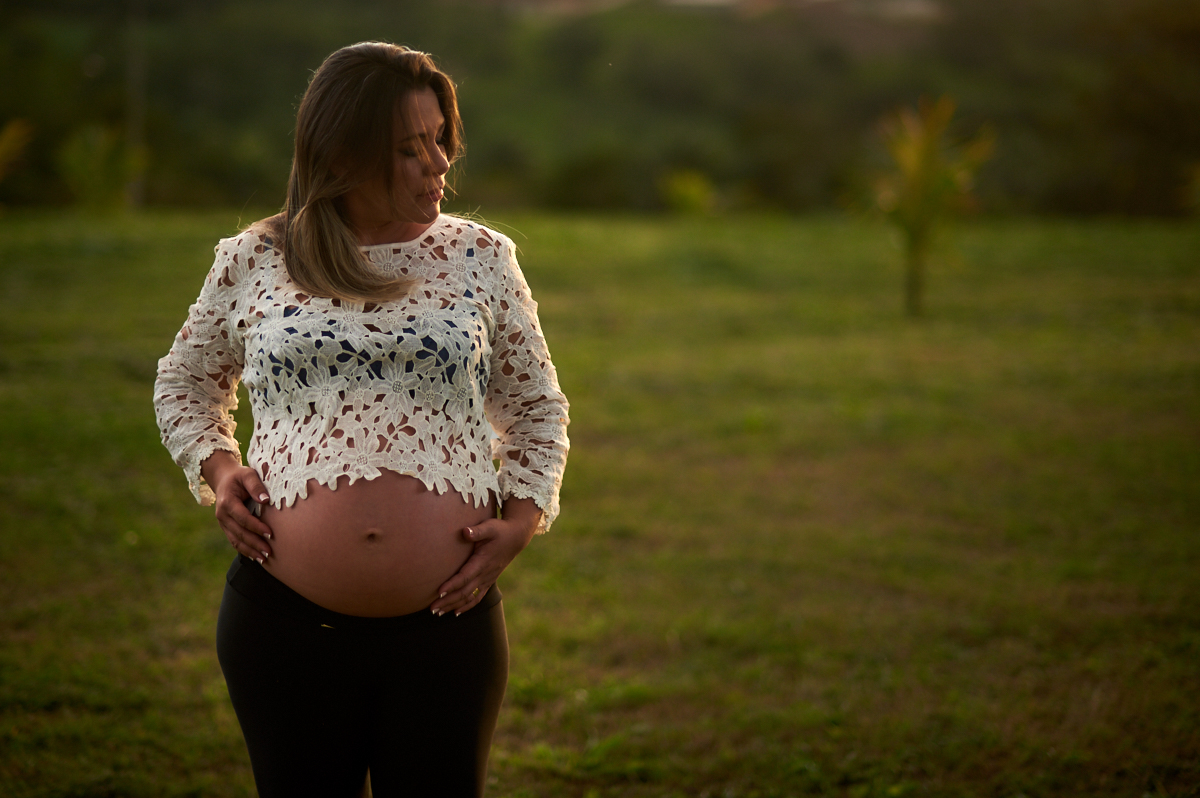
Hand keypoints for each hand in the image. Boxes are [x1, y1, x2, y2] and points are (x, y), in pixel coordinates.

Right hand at [201, 451, 274, 563]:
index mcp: (227, 502)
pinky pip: (234, 541)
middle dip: (255, 543)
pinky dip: (244, 550)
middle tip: (269, 552)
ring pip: (236, 540)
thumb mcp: (248, 475)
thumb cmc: (239, 476)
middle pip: (239, 533)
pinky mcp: (226, 527)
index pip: (243, 518)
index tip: (270, 533)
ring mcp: (223, 523)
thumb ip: (256, 486)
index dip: (256, 527)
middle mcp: (222, 515)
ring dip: (250, 551)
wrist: (224, 479)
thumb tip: (266, 500)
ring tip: (264, 559)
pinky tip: (255, 557)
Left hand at [430, 498, 541, 615]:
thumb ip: (478, 531)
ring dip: (454, 606)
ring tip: (438, 613)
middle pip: (464, 592)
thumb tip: (465, 531)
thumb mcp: (490, 527)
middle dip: (448, 601)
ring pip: (469, 598)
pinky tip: (455, 612)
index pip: (465, 577)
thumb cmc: (500, 530)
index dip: (452, 585)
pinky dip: (466, 606)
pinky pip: (477, 598)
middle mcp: (485, 574)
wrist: (516, 538)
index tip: (439, 591)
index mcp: (483, 562)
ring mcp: (487, 579)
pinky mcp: (488, 581)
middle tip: (432, 608)